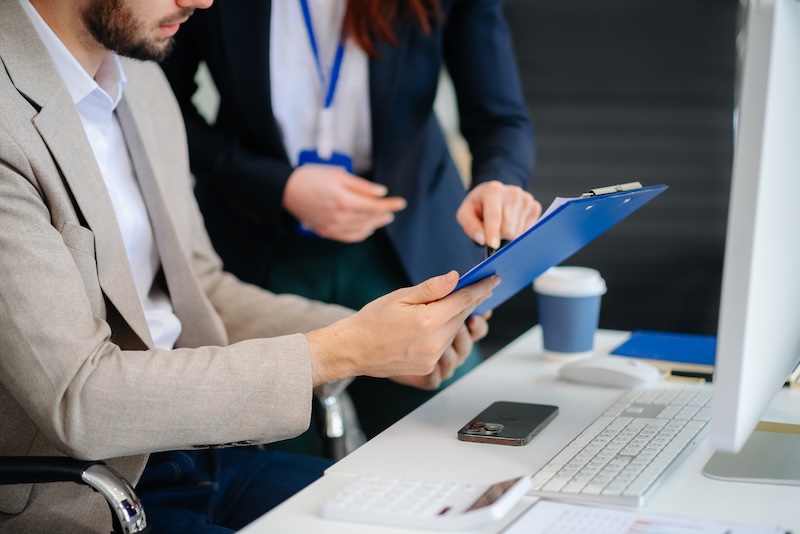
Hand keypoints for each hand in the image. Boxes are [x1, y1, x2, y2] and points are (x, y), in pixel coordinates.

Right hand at [283, 164, 406, 241]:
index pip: (374, 205)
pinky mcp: (326, 231)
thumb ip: (361, 185)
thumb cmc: (311, 177)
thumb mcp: (338, 174)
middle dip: (384, 214)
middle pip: (369, 218)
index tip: (401, 203)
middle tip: (393, 210)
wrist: (286, 190)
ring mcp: (333, 227)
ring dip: (375, 224)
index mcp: (345, 200)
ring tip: (384, 218)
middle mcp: (341, 217)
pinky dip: (361, 234)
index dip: (390, 205)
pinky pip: (348, 237)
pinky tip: (367, 230)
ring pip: (361, 229)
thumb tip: (381, 193)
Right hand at [306, 271, 499, 385]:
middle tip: (480, 288)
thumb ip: (431, 288)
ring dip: (459, 318)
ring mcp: (432, 357)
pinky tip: (438, 324)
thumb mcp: (400, 296)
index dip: (481, 288)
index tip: (493, 280)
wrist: (353, 349)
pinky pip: (444, 346)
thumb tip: (455, 277)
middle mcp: (434, 342)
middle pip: (463, 316)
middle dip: (471, 302)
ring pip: (455, 332)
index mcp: (428, 320)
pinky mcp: (427, 368)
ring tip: (455, 306)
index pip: (464, 300)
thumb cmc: (372, 320)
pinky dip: (446, 333)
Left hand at [456, 180, 541, 249]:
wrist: (494, 195)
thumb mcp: (466, 213)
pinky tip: (512, 221)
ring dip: (508, 234)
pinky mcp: (535, 207)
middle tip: (492, 228)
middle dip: (499, 235)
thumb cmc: (478, 206)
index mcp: (493, 190)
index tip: (493, 245)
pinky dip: (518, 231)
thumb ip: (470, 226)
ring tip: (502, 222)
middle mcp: (513, 193)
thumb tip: (482, 239)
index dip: (493, 232)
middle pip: (508, 228)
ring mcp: (526, 199)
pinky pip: (527, 231)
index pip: (494, 216)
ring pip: (518, 232)